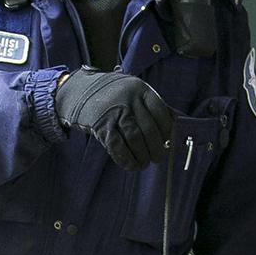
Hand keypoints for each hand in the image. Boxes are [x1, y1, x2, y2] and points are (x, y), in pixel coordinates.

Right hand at [55, 67, 173, 169]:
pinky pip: (117, 146)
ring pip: (135, 139)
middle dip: (156, 148)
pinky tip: (131, 165)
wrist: (79, 90)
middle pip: (149, 129)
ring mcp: (114, 112)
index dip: (167, 131)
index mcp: (141, 89)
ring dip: (142, 156)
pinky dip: (126, 159)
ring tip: (145, 163)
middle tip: (158, 157)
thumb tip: (176, 126)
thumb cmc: (114, 95)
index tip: (168, 141)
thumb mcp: (134, 92)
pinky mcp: (101, 125)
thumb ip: (153, 107)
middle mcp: (128, 99)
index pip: (161, 113)